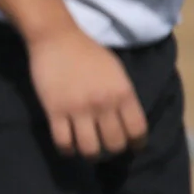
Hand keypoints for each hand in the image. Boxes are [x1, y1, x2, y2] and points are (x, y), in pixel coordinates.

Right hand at [28, 26, 147, 159]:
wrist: (57, 38)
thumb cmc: (90, 53)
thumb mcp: (117, 73)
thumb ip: (124, 96)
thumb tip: (130, 122)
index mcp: (123, 94)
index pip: (137, 131)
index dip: (136, 144)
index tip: (132, 146)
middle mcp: (104, 104)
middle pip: (115, 144)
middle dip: (113, 151)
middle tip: (106, 147)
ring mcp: (79, 109)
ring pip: (90, 149)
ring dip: (90, 155)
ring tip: (88, 149)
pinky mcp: (55, 111)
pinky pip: (64, 143)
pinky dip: (68, 150)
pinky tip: (69, 146)